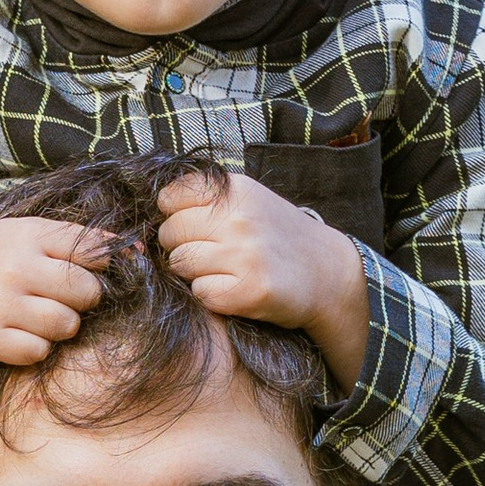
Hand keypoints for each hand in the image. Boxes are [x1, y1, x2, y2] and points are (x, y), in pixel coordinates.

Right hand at [0, 220, 108, 368]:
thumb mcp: (25, 233)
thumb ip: (76, 239)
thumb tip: (136, 248)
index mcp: (28, 235)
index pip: (92, 250)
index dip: (101, 265)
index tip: (89, 270)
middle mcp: (15, 268)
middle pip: (87, 292)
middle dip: (84, 298)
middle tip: (64, 297)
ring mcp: (0, 305)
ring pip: (67, 325)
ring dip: (62, 325)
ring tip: (42, 315)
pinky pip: (39, 351)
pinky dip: (37, 346)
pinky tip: (22, 332)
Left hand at [155, 168, 368, 389]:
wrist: (327, 273)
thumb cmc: (278, 237)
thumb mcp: (251, 200)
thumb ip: (209, 198)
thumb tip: (157, 209)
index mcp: (237, 191)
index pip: (172, 196)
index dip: (172, 213)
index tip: (189, 224)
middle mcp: (240, 219)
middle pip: (170, 232)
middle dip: (178, 245)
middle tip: (203, 253)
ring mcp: (244, 256)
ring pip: (180, 264)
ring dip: (192, 272)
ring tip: (219, 270)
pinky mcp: (248, 291)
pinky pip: (200, 293)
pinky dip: (210, 294)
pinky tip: (231, 288)